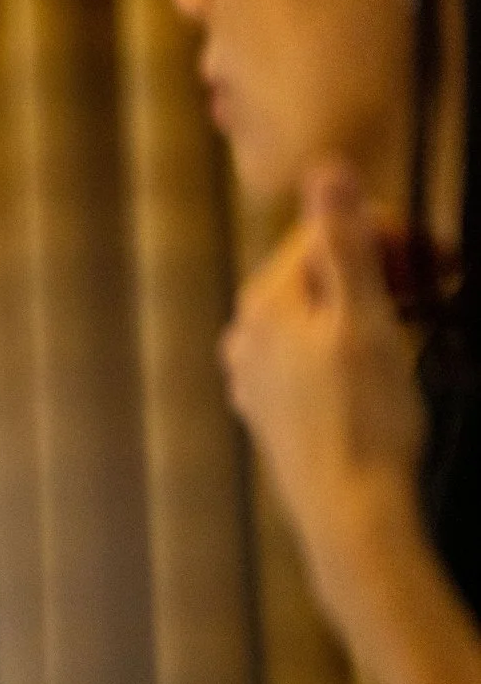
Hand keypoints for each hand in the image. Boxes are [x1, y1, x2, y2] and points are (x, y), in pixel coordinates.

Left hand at [222, 163, 427, 587]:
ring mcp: (251, 373)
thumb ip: (344, 244)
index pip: (325, 233)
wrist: (349, 515)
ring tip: (418, 321)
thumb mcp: (365, 322)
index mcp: (263, 302)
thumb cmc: (365, 420)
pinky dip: (347, 344)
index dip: (389, 236)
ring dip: (369, 305)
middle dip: (380, 268)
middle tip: (440, 284)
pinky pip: (309, 354)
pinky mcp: (267, 406)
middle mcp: (244, 332)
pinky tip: (380, 366)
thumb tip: (326, 168)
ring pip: (315, 314)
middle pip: (317, 272)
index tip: (439, 261)